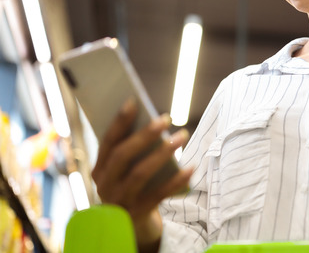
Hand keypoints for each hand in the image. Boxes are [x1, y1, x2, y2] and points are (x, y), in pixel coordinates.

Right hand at [91, 99, 192, 249]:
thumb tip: (151, 121)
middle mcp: (105, 185)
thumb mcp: (125, 170)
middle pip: (123, 155)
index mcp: (99, 169)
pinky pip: (160, 194)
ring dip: (163, 153)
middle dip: (144, 135)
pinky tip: (191, 167)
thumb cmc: (132, 185)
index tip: (133, 101)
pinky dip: (177, 180)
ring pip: (140, 173)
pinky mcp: (139, 212)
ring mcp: (121, 200)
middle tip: (165, 118)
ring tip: (182, 135)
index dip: (119, 122)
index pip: (107, 142)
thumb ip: (131, 150)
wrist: (132, 224)